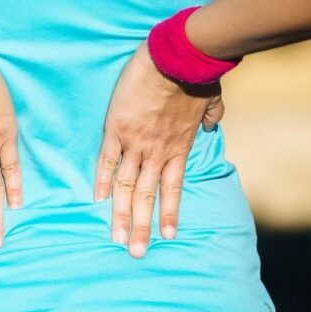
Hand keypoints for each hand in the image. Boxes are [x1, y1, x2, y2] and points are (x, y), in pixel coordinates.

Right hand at [94, 40, 224, 258]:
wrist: (179, 58)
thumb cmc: (198, 74)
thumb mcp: (211, 99)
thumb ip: (210, 115)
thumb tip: (210, 126)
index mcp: (178, 147)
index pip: (173, 187)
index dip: (169, 213)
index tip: (167, 236)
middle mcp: (157, 152)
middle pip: (148, 196)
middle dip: (143, 227)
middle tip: (137, 253)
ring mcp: (136, 143)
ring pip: (128, 187)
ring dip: (123, 215)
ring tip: (118, 239)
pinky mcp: (117, 130)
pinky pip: (108, 161)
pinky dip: (104, 181)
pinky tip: (98, 200)